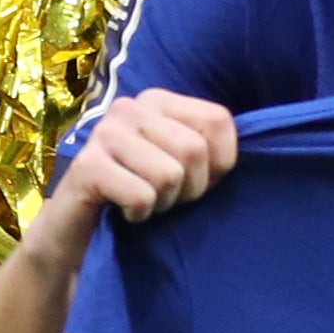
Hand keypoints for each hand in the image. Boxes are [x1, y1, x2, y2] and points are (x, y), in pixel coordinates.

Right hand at [60, 90, 238, 221]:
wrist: (77, 232)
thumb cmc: (140, 196)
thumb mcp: (181, 167)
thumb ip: (210, 150)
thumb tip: (256, 147)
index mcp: (158, 100)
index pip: (218, 120)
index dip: (221, 164)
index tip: (199, 183)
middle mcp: (129, 107)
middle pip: (194, 150)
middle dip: (191, 190)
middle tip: (167, 199)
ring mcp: (104, 134)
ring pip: (169, 175)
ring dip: (163, 204)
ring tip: (144, 203)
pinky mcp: (86, 166)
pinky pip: (141, 196)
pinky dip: (140, 215)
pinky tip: (124, 212)